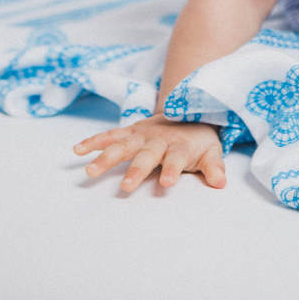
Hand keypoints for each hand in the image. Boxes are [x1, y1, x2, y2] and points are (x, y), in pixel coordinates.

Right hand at [73, 117, 225, 193]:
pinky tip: (77, 150)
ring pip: (122, 146)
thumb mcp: (212, 152)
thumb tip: (221, 183)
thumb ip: (214, 167)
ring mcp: (141, 135)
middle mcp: (158, 140)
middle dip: (136, 170)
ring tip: (90, 172)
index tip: (167, 183)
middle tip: (126, 187)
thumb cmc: (199, 140)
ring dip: (106, 157)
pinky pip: (109, 135)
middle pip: (146, 155)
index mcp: (180, 147)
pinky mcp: (129, 131)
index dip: (172, 170)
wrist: (188, 112)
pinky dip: (94, 141)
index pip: (177, 159)